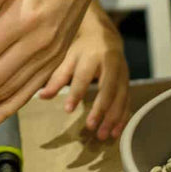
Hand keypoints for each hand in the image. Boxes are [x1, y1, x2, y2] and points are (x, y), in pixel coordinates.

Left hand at [38, 0, 129, 140]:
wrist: (104, 35)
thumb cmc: (81, 49)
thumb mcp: (67, 58)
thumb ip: (57, 78)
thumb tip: (42, 96)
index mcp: (92, 55)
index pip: (83, 76)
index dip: (76, 93)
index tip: (68, 109)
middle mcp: (111, 64)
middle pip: (107, 88)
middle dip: (100, 109)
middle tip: (90, 126)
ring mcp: (123, 73)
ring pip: (120, 97)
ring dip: (113, 118)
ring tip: (103, 136)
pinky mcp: (128, 82)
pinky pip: (127, 101)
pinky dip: (123, 118)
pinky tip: (116, 132)